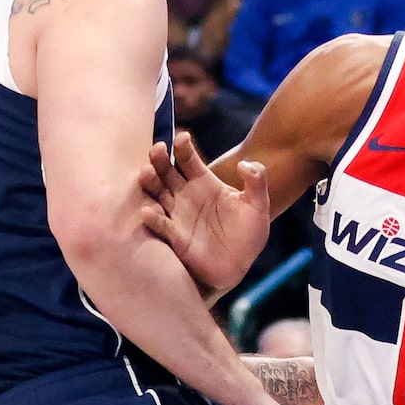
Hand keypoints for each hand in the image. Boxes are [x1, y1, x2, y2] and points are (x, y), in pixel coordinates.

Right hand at [139, 132, 270, 293]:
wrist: (240, 266)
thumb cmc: (249, 235)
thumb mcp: (258, 206)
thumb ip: (257, 182)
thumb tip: (246, 164)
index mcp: (204, 182)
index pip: (188, 158)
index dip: (183, 146)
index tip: (182, 138)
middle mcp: (185, 194)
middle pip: (166, 170)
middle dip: (159, 158)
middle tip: (158, 149)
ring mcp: (177, 214)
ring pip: (156, 192)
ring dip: (149, 181)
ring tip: (146, 173)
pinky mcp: (174, 236)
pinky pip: (160, 224)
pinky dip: (152, 217)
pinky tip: (148, 211)